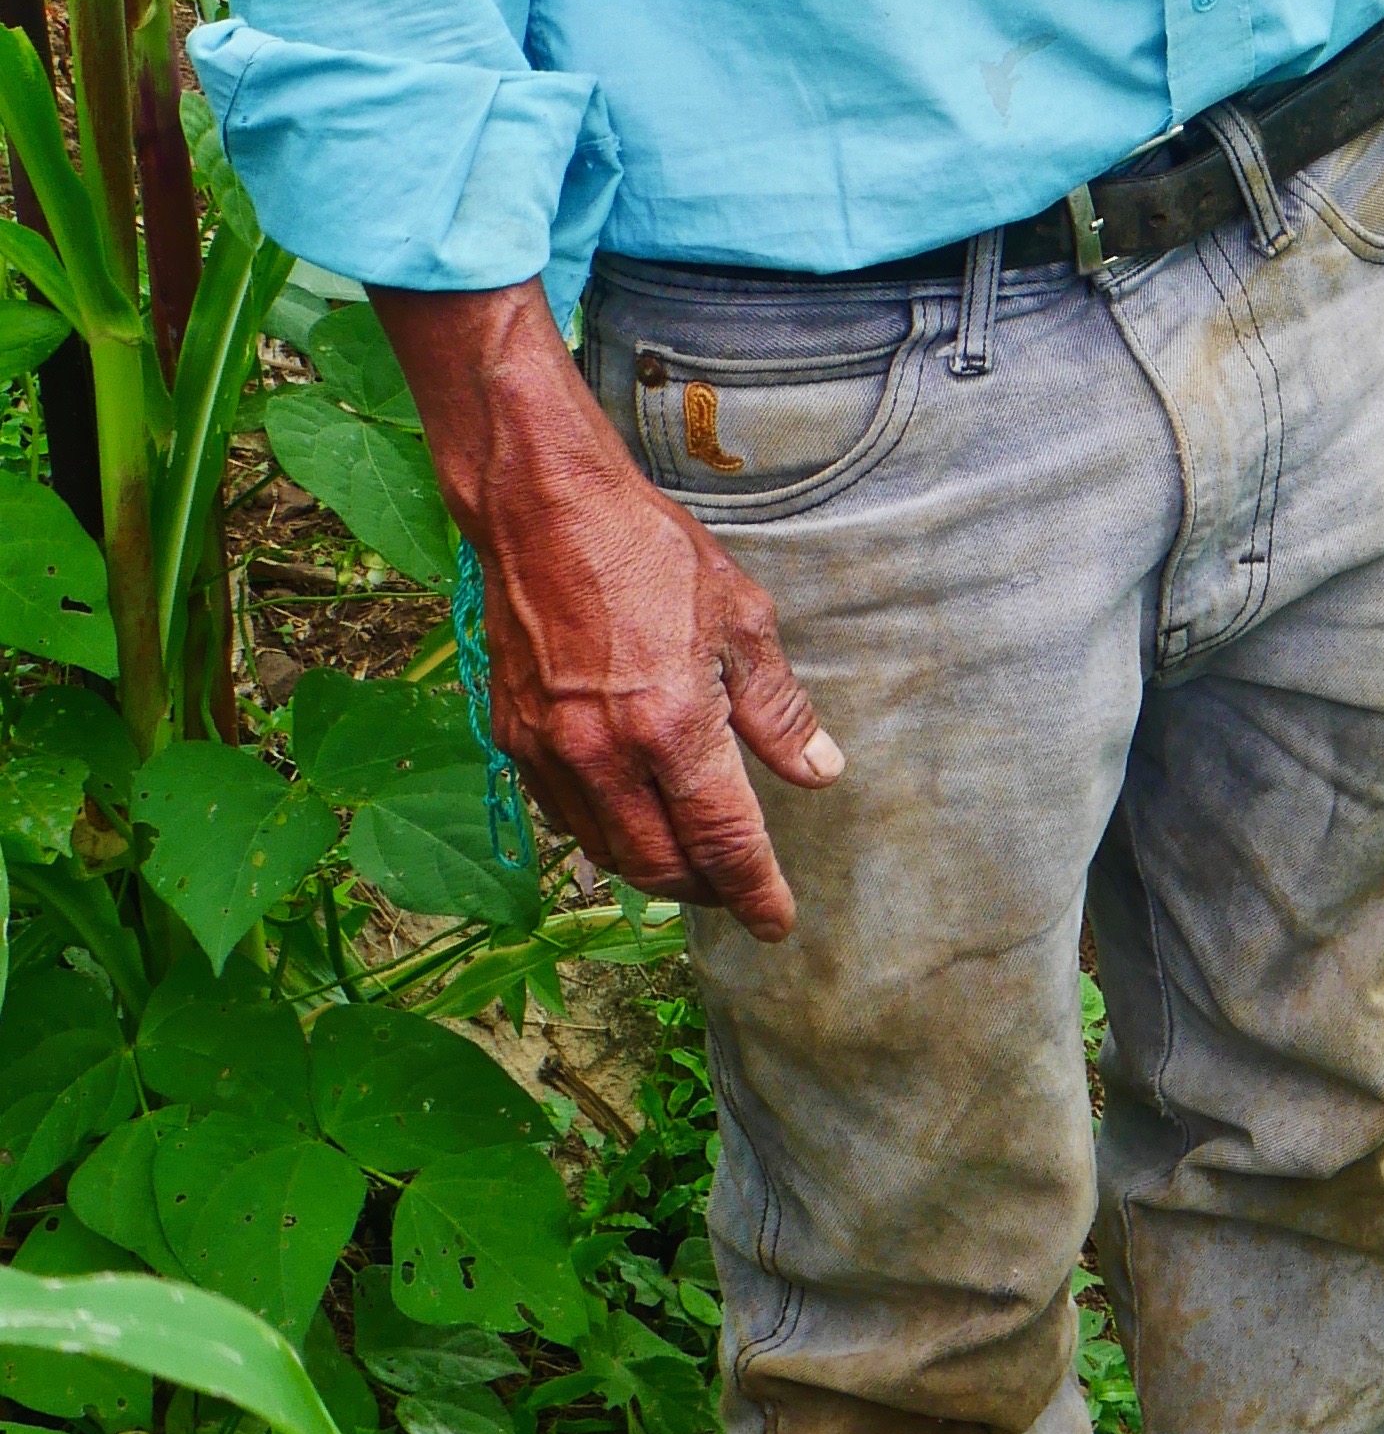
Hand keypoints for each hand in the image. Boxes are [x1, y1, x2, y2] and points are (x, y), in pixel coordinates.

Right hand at [371, 283, 840, 937]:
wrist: (545, 511)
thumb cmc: (650, 551)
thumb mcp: (741, 616)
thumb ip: (778, 707)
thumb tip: (820, 771)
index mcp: (672, 725)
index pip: (723, 840)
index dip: (756, 891)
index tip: (779, 921)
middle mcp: (606, 755)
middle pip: (661, 866)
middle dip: (707, 891)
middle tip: (740, 891)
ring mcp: (552, 753)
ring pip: (607, 852)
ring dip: (655, 870)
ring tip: (694, 863)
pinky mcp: (514, 740)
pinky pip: (565, 817)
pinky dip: (606, 834)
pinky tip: (633, 817)